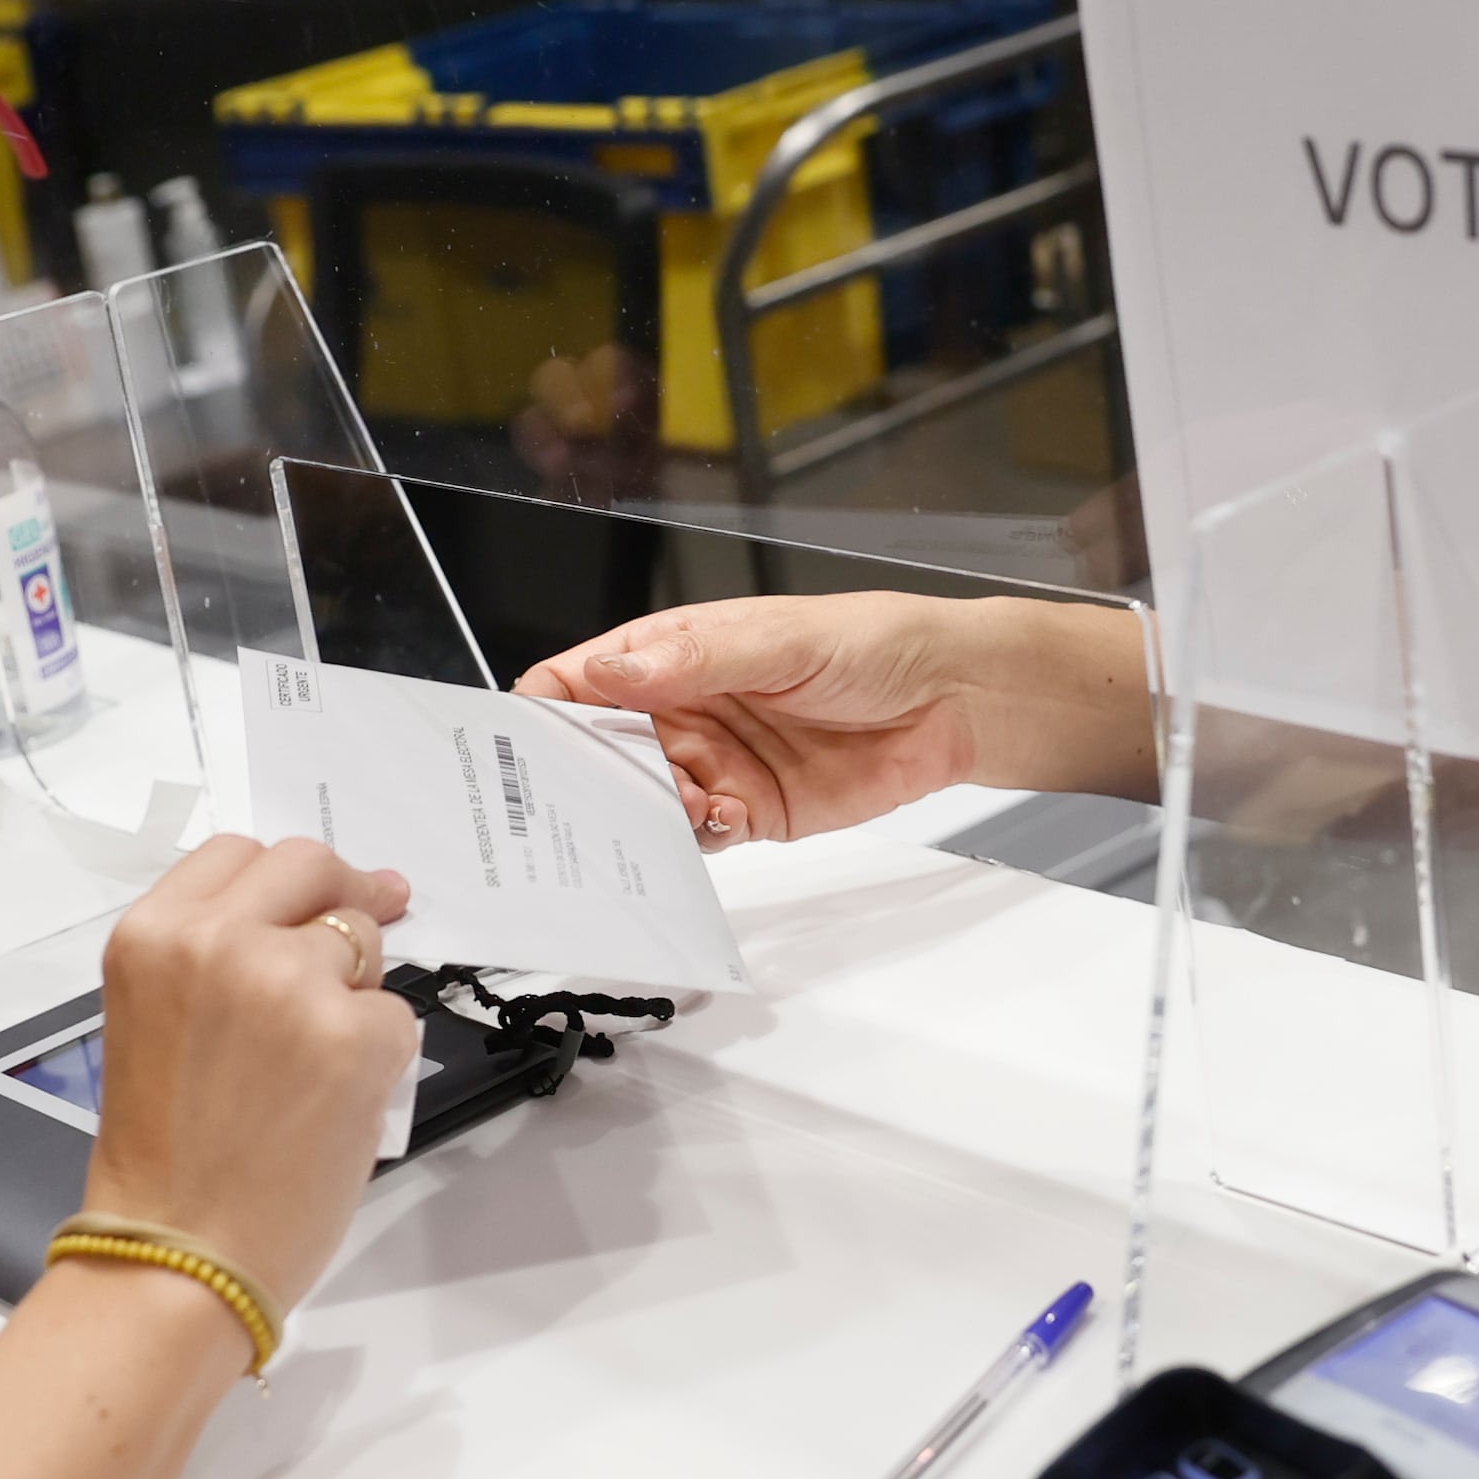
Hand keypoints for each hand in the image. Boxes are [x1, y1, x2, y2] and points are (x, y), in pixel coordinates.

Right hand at [74, 837, 418, 1322]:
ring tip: (315, 1069)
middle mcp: (217, 942)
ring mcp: (289, 982)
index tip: (321, 893)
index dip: (288, 878)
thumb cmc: (165, 1163)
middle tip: (378, 910)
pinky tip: (336, 1106)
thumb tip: (310, 923)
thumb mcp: (157, 1025)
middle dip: (344, 890)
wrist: (180, 1255)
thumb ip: (216, 965)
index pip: (238, 855)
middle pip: (308, 866)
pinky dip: (380, 1056)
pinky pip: (393, 1016)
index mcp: (152, 937)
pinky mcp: (354, 1033)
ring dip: (356, 990)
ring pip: (360, 941)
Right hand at [518, 594, 1154, 847]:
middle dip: (587, 779)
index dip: (544, 713)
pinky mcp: (747, 812)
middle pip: (599, 753)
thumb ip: (695, 659)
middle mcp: (680, 712)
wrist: (952, 700)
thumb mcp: (780, 638)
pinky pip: (698, 838)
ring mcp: (711, 765)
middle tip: (587, 800)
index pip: (579, 683)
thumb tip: (612, 672)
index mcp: (671, 655)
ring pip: (644, 803)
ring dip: (645, 814)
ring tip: (678, 806)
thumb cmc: (872, 642)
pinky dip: (696, 840)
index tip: (525, 746)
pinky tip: (722, 819)